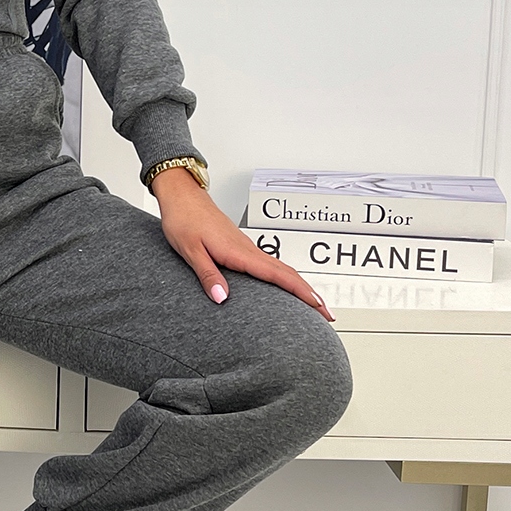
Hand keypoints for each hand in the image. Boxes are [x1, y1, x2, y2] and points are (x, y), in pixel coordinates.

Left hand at [150, 168, 335, 320]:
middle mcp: (248, 249)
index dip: (300, 292)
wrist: (182, 196)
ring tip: (314, 305)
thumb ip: (207, 275)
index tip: (318, 307)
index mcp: (238, 252)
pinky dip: (284, 278)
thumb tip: (222, 299)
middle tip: (327, 314)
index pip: (277, 275)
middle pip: (288, 273)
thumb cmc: (184, 219)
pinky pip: (270, 265)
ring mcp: (247, 248)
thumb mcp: (190, 251)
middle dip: (310, 294)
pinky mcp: (241, 247)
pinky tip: (285, 287)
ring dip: (300, 287)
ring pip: (281, 269)